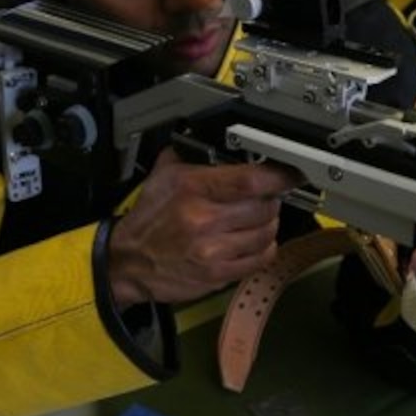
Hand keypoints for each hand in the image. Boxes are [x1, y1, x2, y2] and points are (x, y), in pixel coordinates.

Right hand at [107, 148, 299, 307]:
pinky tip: (252, 241)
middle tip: (262, 198)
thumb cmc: (148, 220)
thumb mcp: (163, 176)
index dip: (277, 176)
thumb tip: (220, 141)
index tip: (288, 174)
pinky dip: (263, 248)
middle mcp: (203, 219)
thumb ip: (193, 155)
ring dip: (267, 224)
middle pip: (264, 206)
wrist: (127, 262)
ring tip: (255, 219)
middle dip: (270, 200)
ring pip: (267, 232)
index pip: (250, 179)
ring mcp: (211, 250)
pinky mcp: (217, 274)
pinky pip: (260, 259)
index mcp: (191, 188)